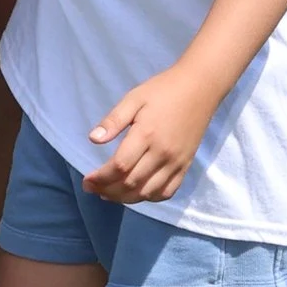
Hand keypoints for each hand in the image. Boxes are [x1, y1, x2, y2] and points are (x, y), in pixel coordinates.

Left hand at [83, 66, 213, 203]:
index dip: (100, 178)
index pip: (119, 166)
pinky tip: (136, 193)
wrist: (200, 88)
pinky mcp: (185, 166)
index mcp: (146, 135)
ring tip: (108, 194)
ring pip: (147, 192)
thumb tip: (92, 140)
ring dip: (125, 198)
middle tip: (92, 188)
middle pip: (131, 183)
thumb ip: (113, 120)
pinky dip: (149, 198)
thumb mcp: (134, 98)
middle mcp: (162, 153)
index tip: (87, 180)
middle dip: (107, 190)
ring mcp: (176, 163)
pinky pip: (167, 192)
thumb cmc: (163, 90)